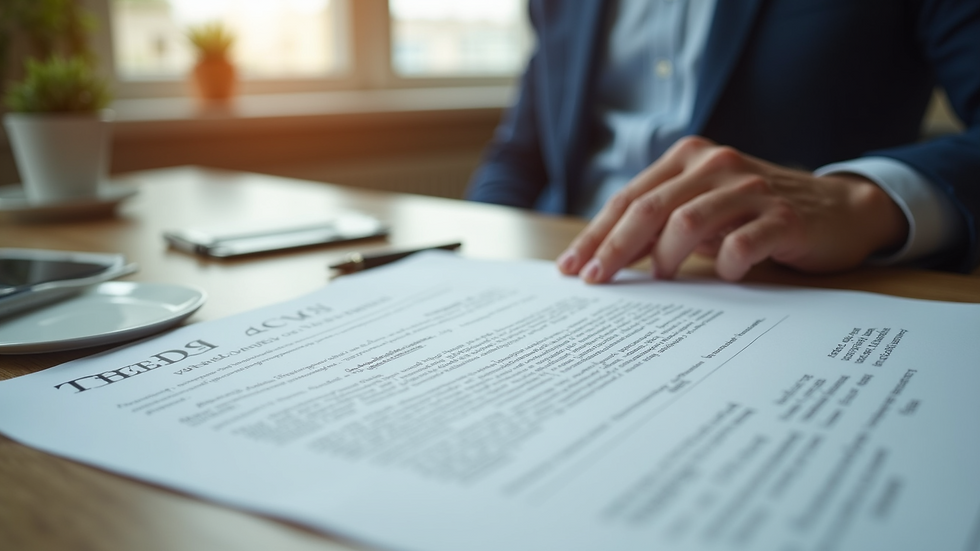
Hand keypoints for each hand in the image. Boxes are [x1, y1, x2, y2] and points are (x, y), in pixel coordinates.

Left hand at [557, 136, 907, 281]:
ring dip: (664, 258)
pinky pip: (741, 243)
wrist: (839, 210)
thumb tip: (605, 258)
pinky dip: (724, 264)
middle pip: (649, 208)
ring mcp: (751, 189)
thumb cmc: (757, 215)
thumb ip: (661, 224)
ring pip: (686, 222)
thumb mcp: (704, 210)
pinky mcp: (784, 216)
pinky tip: (724, 274)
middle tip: (595, 280)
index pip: (630, 198)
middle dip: (613, 248)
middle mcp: (716, 165)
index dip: (597, 234)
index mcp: (690, 159)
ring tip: (660, 280)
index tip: (572, 267)